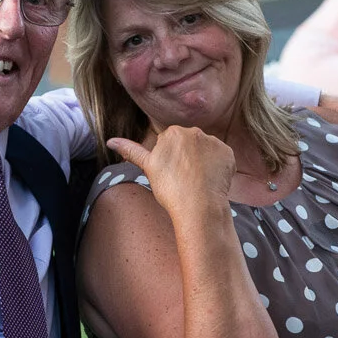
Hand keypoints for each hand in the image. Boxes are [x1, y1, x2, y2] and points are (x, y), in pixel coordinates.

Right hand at [107, 127, 233, 216]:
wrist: (198, 206)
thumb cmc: (170, 189)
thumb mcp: (148, 168)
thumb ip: (131, 150)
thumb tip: (110, 140)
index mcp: (173, 132)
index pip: (170, 142)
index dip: (170, 160)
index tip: (171, 174)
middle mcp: (194, 131)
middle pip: (188, 143)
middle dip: (186, 157)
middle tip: (183, 179)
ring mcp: (213, 142)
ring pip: (205, 150)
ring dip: (202, 162)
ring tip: (197, 181)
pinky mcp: (228, 153)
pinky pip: (221, 158)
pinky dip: (217, 168)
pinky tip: (211, 180)